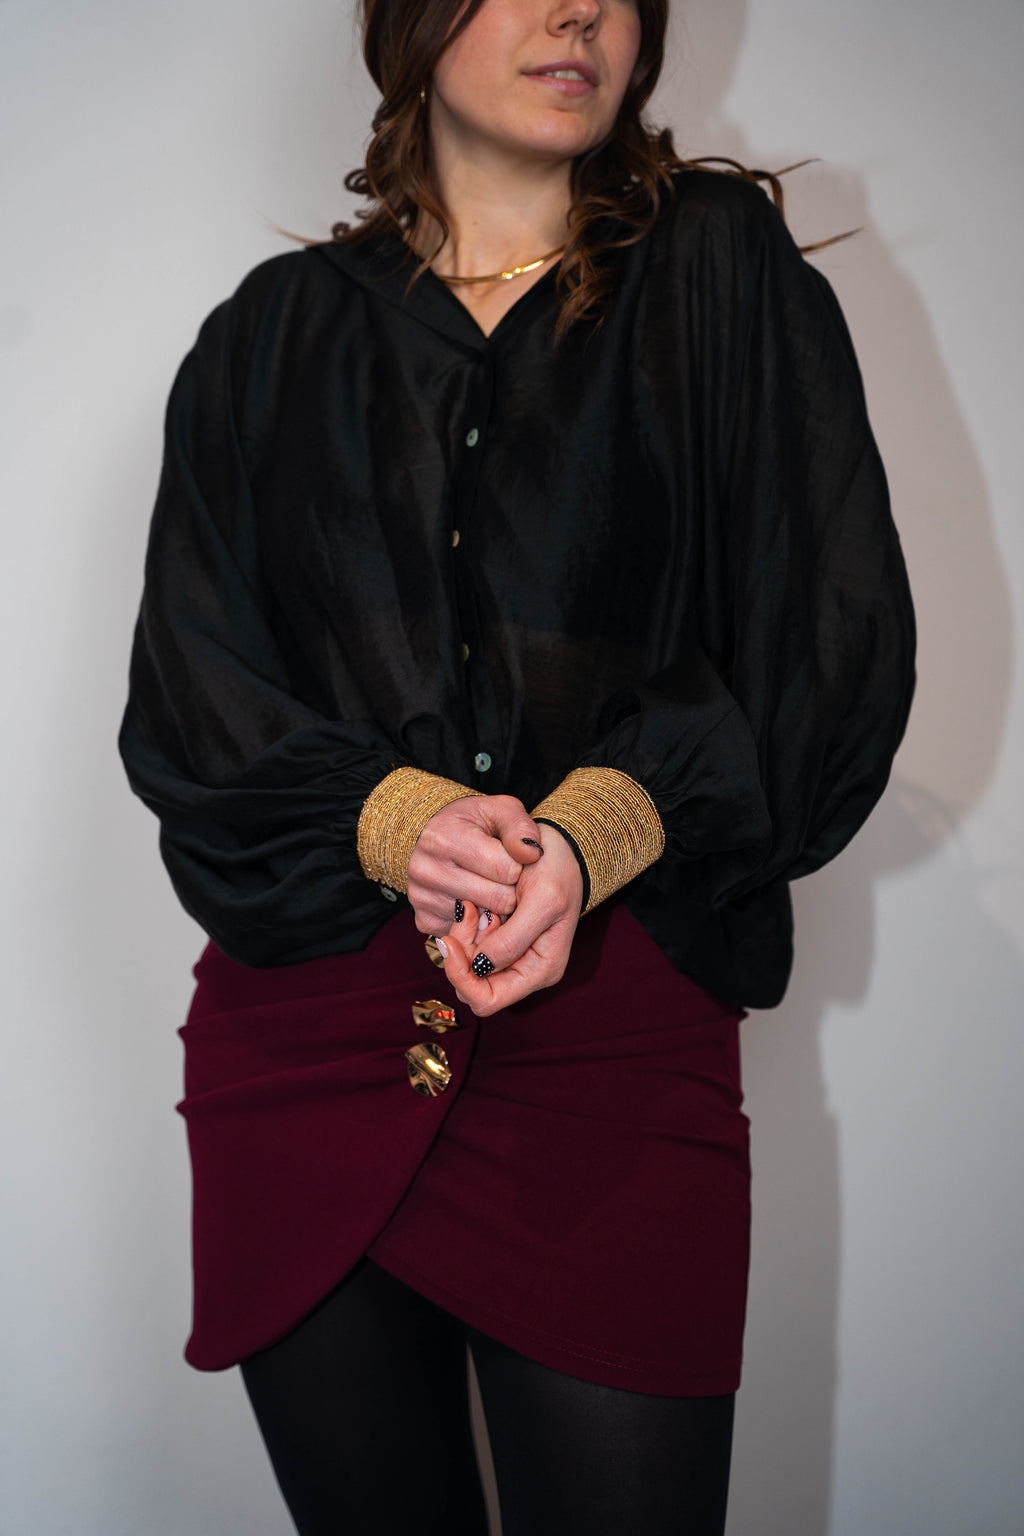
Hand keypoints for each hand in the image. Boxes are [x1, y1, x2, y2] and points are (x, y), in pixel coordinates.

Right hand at [407, 794, 542, 936]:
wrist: (436, 837)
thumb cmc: (474, 824)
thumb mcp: (500, 810)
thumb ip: (521, 827)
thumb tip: (532, 854)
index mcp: (444, 837)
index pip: (506, 869)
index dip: (518, 866)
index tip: (512, 859)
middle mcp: (425, 869)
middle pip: (498, 899)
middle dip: (510, 890)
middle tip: (505, 878)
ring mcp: (421, 898)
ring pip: (485, 919)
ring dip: (496, 908)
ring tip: (491, 887)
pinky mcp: (424, 920)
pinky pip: (469, 932)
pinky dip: (479, 922)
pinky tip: (476, 902)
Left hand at [438, 822, 583, 1016]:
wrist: (555, 846)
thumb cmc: (558, 870)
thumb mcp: (543, 901)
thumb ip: (513, 940)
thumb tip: (479, 968)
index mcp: (541, 970)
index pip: (487, 1000)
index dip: (462, 978)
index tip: (450, 941)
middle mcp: (524, 970)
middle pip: (472, 982)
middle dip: (463, 950)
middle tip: (468, 911)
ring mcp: (510, 955)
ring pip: (467, 963)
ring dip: (464, 935)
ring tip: (474, 905)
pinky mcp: (498, 939)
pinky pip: (469, 944)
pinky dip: (466, 926)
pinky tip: (475, 905)